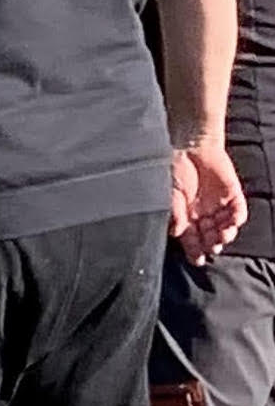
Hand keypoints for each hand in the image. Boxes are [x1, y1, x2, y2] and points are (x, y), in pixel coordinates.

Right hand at [175, 142, 248, 265]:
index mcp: (184, 215)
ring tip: (221, 236)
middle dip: (211, 244)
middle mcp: (202, 213)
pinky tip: (231, 223)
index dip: (194, 250)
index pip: (190, 238)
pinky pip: (238, 212)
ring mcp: (218, 205)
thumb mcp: (168, 193)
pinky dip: (236, 220)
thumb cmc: (173, 167)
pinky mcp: (233, 195)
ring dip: (224, 235)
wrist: (191, 144)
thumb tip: (176, 233)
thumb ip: (174, 213)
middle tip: (211, 248)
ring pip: (225, 227)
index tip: (197, 261)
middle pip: (209, 236)